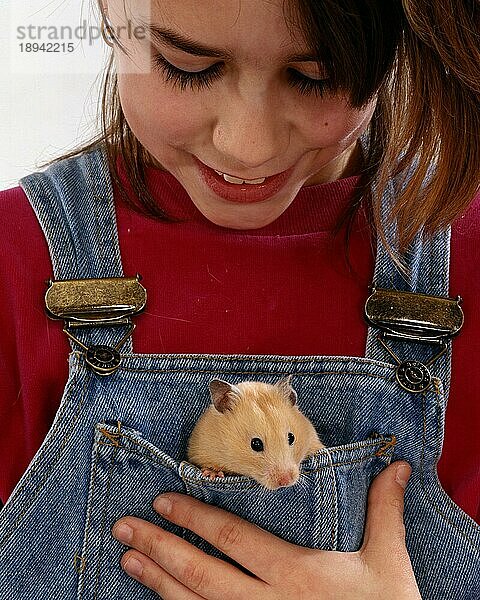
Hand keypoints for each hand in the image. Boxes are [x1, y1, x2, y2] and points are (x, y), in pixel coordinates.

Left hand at [112, 461, 420, 598]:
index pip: (233, 538)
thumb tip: (397, 466)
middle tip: (125, 528)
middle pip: (202, 573)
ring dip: (158, 582)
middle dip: (160, 547)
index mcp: (296, 574)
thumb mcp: (390, 563)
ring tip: (128, 561)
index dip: (195, 518)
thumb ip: (385, 511)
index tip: (163, 501)